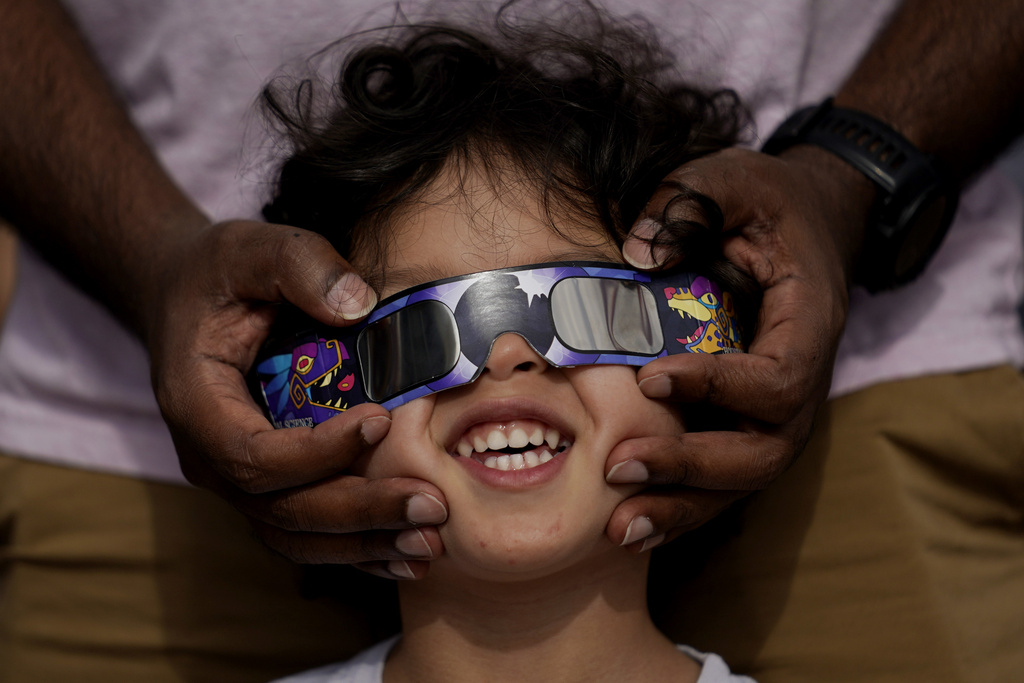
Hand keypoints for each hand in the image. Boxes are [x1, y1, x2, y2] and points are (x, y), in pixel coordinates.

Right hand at [146, 219, 447, 578]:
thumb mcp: (250, 249)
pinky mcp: (265, 486)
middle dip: (360, 513)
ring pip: (296, 536)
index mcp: (197, 406)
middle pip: (283, 511)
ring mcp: (236, 480)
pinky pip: (306, 534)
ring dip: (365, 545)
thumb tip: (359, 303)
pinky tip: (406, 555)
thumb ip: (299, 265)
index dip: (319, 452)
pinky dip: (356, 549)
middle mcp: (211, 458)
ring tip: (431, 541)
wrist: (183, 298)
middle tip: (432, 506)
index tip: (382, 419)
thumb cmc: (217, 274)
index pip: (254, 456)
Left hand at [605, 146, 873, 549]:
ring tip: (618, 527)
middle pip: (766, 451)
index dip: (721, 386)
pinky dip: (685, 505)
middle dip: (692, 467)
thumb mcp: (733, 177)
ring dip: (684, 507)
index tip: (651, 377)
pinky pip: (727, 478)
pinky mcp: (751, 421)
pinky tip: (635, 526)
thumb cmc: (768, 201)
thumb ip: (688, 203)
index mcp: (809, 321)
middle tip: (617, 466)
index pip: (780, 377)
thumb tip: (636, 254)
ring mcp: (781, 410)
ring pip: (746, 480)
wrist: (809, 223)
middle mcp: (804, 379)